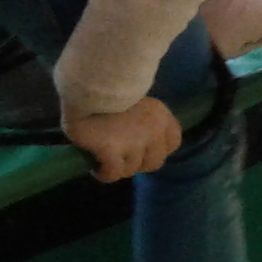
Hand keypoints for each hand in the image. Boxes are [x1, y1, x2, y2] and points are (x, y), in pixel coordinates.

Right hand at [64, 97, 181, 181]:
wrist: (87, 87)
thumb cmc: (107, 90)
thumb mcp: (135, 100)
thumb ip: (143, 120)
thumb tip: (137, 140)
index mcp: (161, 115)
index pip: (173, 142)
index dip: (158, 150)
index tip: (142, 150)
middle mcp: (153, 130)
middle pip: (155, 162)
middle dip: (138, 163)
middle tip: (120, 158)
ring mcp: (134, 142)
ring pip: (131, 170)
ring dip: (118, 167)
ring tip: (103, 158)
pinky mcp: (112, 150)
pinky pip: (112, 174)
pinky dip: (104, 174)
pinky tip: (95, 168)